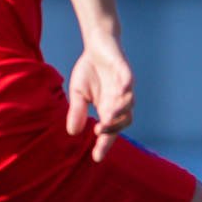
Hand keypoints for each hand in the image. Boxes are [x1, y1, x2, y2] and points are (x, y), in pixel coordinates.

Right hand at [66, 38, 135, 161]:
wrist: (97, 44)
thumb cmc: (90, 70)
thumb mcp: (79, 93)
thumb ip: (77, 111)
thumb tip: (72, 133)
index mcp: (108, 108)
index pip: (110, 130)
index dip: (104, 144)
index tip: (96, 157)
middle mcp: (119, 100)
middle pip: (124, 121)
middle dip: (113, 129)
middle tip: (99, 131)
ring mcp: (124, 86)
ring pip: (129, 103)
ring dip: (119, 111)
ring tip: (107, 117)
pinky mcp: (124, 70)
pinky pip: (128, 80)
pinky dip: (126, 86)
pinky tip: (122, 91)